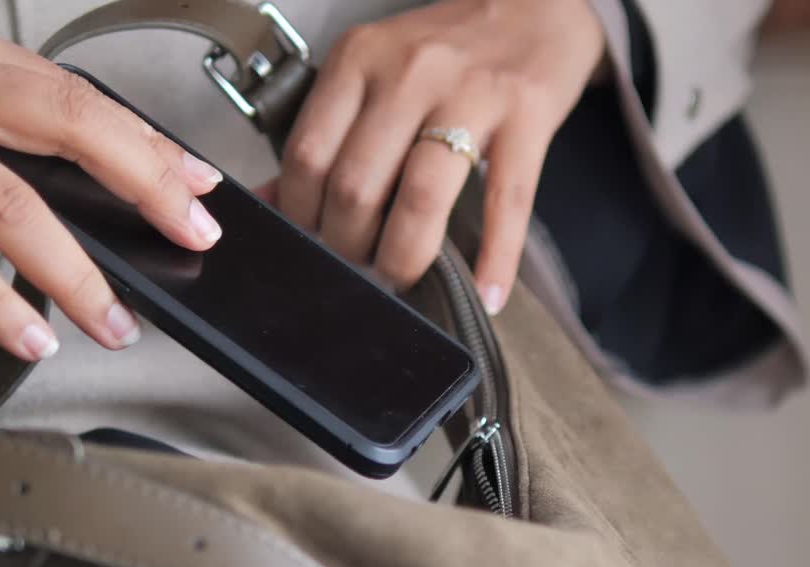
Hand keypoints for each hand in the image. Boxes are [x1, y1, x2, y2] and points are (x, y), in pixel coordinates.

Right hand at [0, 3, 223, 361]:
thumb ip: (19, 94)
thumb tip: (126, 148)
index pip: (78, 101)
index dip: (148, 149)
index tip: (199, 193)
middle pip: (56, 137)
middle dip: (138, 193)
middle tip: (188, 238)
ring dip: (58, 279)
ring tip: (104, 324)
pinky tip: (16, 331)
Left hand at [272, 0, 605, 313]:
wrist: (537, 6)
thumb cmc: (453, 47)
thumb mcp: (376, 70)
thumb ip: (329, 130)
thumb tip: (273, 202)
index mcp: (361, 59)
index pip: (308, 155)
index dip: (302, 216)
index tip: (313, 243)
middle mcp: (411, 73)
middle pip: (356, 184)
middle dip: (348, 247)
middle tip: (357, 270)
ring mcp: (471, 95)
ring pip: (420, 198)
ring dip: (403, 257)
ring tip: (400, 280)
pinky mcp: (526, 116)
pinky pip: (505, 202)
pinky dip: (495, 259)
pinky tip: (489, 295)